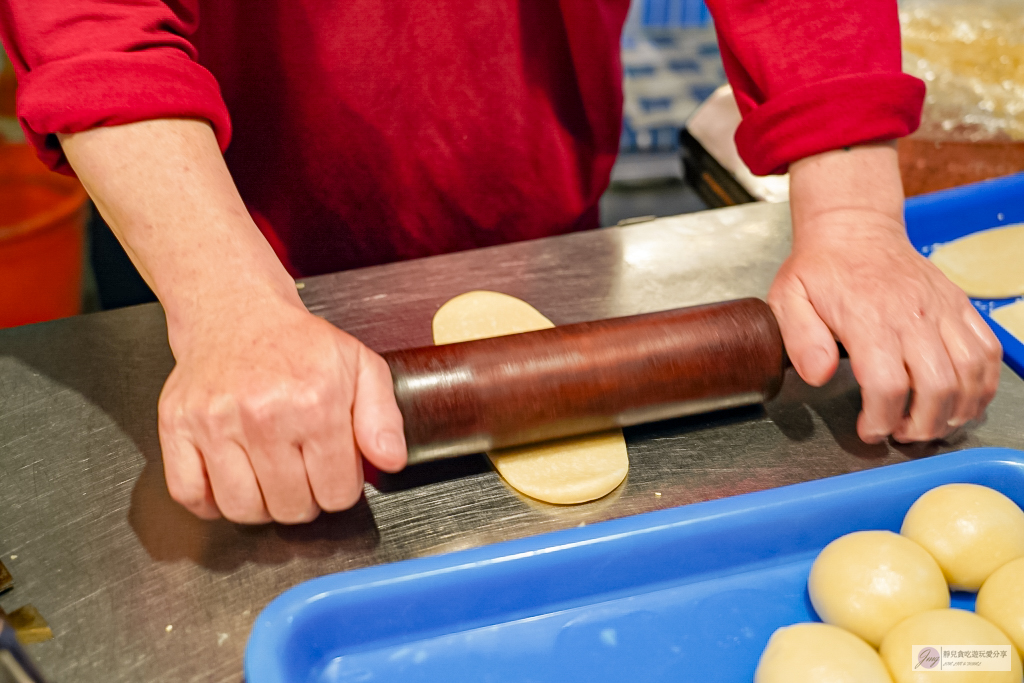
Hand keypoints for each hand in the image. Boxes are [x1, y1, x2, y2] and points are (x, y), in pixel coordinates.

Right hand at [158, 294, 405, 523]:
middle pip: (291, 508)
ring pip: (242, 510)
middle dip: (304, 499)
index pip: (336, 492)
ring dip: (261, 505)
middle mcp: (264, 414)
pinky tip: (230, 480)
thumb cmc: (299, 345)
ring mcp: (215, 422)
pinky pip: (190, 495)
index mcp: (315, 402)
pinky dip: (209, 502)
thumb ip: (383, 418)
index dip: (340, 488)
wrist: (238, 313)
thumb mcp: (361, 368)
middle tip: (301, 471)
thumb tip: (390, 461)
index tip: (333, 471)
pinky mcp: (177, 426)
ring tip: (269, 477)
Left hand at [771, 144, 1001, 443]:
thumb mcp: (788, 299)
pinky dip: (982, 384)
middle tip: (900, 433)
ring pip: (970, 374)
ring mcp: (942, 310)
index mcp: (868, 318)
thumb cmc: (821, 268)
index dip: (881, 419)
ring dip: (955, 411)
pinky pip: (988, 352)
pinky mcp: (960, 306)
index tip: (869, 430)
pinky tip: (960, 399)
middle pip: (937, 387)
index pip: (888, 384)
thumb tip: (818, 375)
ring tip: (929, 423)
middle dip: (921, 425)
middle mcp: (913, 315)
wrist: (855, 229)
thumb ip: (799, 340)